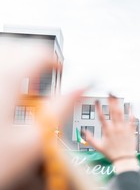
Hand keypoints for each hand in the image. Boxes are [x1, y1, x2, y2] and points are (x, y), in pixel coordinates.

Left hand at [0, 44, 84, 189]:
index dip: (56, 60)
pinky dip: (6, 72)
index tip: (63, 71)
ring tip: (27, 82)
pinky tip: (8, 94)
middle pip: (17, 47)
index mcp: (6, 83)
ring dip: (18, 60)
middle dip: (36, 57)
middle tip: (48, 74)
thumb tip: (81, 88)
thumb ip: (62, 109)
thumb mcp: (35, 142)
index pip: (36, 53)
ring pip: (3, 54)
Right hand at [85, 95, 138, 171]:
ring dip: (119, 104)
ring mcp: (124, 128)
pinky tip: (130, 105)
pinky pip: (132, 119)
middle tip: (109, 93)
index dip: (98, 108)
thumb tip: (82, 131)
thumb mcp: (98, 147)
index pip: (101, 117)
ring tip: (117, 96)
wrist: (124, 160)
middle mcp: (116, 128)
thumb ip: (90, 138)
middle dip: (111, 101)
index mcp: (107, 131)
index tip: (97, 100)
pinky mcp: (131, 130)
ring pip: (122, 113)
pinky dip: (131, 112)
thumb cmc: (111, 154)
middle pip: (113, 112)